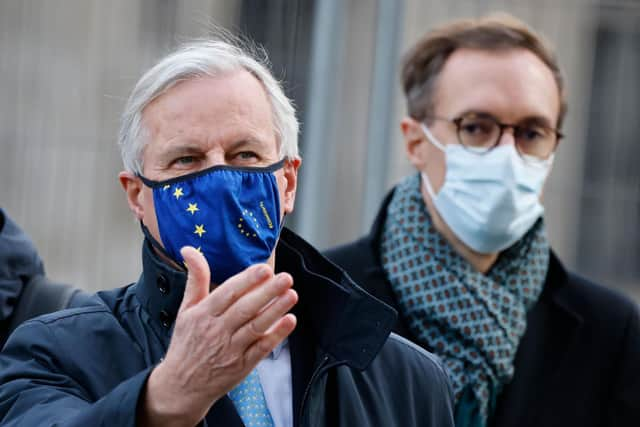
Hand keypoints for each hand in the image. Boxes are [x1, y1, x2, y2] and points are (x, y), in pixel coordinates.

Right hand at [139, 246, 297, 426]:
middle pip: (245, 309)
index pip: (227, 294)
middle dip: (267, 292)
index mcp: (203, 315)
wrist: (181, 386)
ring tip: (292, 294)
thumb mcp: (186, 309)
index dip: (246, 280)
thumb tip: (188, 249)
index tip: (264, 268)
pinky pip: (262, 348)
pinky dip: (276, 335)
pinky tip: (290, 321)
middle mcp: (217, 331)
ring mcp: (231, 350)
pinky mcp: (242, 366)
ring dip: (276, 311)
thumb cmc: (186, 343)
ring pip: (256, 327)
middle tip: (286, 278)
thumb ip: (195, 279)